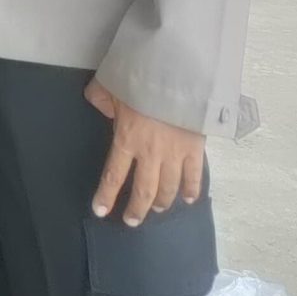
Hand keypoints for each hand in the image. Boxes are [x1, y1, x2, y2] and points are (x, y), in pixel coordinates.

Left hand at [86, 80, 206, 224]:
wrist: (174, 75)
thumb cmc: (137, 79)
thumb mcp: (106, 86)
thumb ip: (100, 100)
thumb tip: (101, 107)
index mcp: (126, 140)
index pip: (113, 175)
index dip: (106, 196)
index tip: (100, 211)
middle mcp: (150, 154)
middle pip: (144, 190)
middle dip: (137, 209)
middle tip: (132, 221)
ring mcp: (175, 154)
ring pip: (169, 188)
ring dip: (163, 202)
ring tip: (158, 209)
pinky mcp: (196, 149)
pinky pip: (195, 176)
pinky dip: (192, 190)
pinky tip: (189, 198)